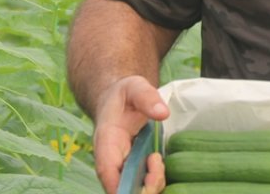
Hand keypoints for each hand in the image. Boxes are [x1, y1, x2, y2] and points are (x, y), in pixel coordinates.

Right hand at [92, 75, 169, 193]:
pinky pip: (142, 184)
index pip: (106, 169)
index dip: (118, 185)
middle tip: (157, 162)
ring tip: (157, 159)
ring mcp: (122, 166)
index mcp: (106, 140)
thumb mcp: (134, 87)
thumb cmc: (124, 94)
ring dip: (150, 184)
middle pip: (120, 186)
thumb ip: (147, 97)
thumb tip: (163, 113)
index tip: (135, 188)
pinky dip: (153, 181)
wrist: (118, 99)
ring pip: (133, 189)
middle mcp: (111, 159)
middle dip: (142, 187)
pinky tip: (158, 164)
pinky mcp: (133, 168)